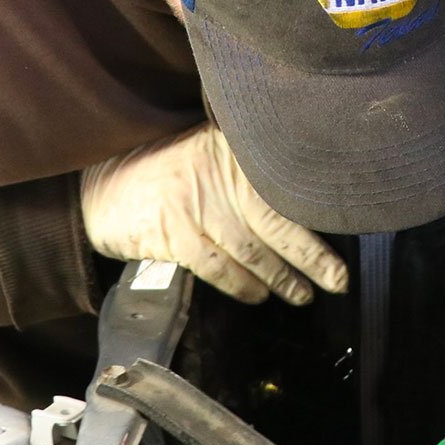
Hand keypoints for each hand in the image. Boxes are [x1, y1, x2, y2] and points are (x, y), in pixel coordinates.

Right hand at [81, 123, 348, 304]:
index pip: (284, 190)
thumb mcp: (207, 156)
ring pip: (251, 249)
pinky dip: (240, 284)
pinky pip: (217, 266)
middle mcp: (217, 171)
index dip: (317, 221)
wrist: (102, 187)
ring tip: (301, 294)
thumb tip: (300, 208)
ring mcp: (194, 202)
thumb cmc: (164, 175)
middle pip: (276, 221)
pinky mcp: (172, 231)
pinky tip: (257, 294)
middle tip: (336, 281)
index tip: (342, 243)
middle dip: (311, 257)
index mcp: (233, 150)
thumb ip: (246, 173)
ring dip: (280, 278)